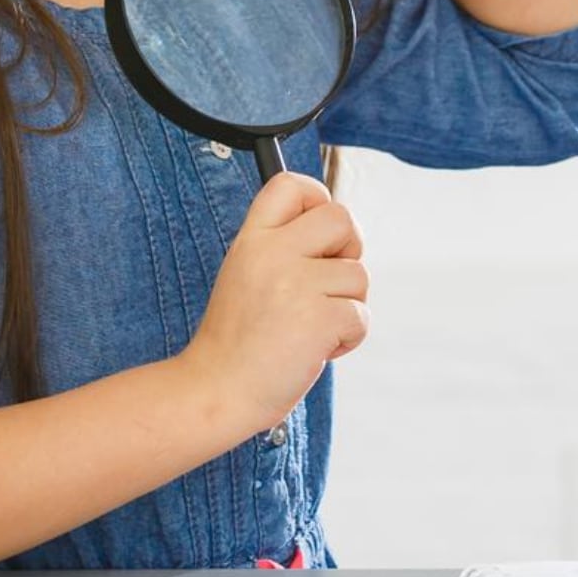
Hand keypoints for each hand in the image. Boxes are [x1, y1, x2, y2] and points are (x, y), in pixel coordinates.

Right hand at [181, 173, 371, 436]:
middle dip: (348, 250)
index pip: (290, 185)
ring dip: (346, 306)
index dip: (318, 198)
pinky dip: (348, 338)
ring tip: (309, 329)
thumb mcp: (246, 275)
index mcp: (252, 239)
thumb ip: (283, 249)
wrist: (216, 392)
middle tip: (327, 284)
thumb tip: (340, 229)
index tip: (320, 234)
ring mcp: (296, 284)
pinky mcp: (319, 318)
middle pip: (341, 217)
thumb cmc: (237, 341)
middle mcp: (272, 253)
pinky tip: (315, 351)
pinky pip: (361, 315)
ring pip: (358, 274)